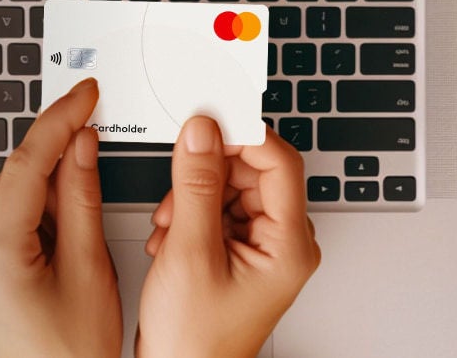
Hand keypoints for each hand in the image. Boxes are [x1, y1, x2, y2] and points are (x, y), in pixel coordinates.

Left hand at [0, 79, 121, 357]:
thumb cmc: (76, 348)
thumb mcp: (90, 267)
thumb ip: (81, 197)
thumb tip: (80, 142)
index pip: (25, 167)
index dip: (57, 122)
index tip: (82, 96)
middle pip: (13, 178)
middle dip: (55, 163)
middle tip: (95, 152)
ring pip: (6, 195)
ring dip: (43, 192)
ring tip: (76, 231)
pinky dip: (30, 212)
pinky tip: (55, 235)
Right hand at [135, 117, 320, 357]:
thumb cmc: (195, 338)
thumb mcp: (189, 252)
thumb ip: (195, 185)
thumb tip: (201, 132)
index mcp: (288, 245)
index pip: (279, 163)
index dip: (242, 136)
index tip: (205, 121)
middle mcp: (282, 242)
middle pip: (251, 172)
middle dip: (205, 173)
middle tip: (174, 186)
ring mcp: (260, 247)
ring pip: (228, 187)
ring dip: (190, 197)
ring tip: (169, 228)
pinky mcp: (238, 250)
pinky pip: (216, 208)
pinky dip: (187, 214)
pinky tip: (170, 238)